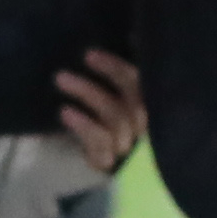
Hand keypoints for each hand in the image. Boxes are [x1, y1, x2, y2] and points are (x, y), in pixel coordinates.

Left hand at [54, 48, 146, 171]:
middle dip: (112, 73)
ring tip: (61, 78)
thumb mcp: (123, 101)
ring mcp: (130, 148)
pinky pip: (99, 143)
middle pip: (136, 98)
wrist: (109, 180)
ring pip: (116, 118)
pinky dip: (83, 125)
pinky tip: (64, 112)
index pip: (145, 84)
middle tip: (86, 56)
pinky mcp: (111, 164)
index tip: (93, 53)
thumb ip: (128, 77)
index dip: (122, 67)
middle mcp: (148, 129)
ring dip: (88, 94)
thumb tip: (131, 37)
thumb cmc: (115, 130)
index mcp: (155, 109)